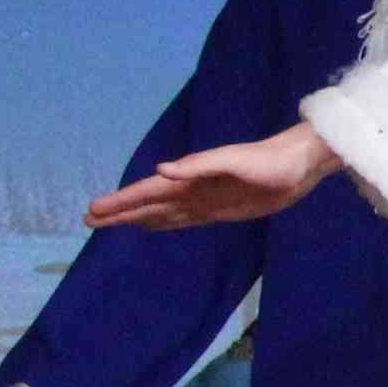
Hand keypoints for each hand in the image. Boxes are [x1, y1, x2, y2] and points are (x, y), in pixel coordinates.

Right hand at [92, 122, 338, 230]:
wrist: (298, 166)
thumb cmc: (270, 160)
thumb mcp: (236, 161)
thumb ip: (199, 165)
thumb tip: (162, 170)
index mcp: (191, 176)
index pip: (148, 191)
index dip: (122, 202)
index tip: (94, 210)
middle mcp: (192, 189)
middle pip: (148, 203)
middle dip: (120, 212)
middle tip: (88, 220)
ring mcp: (205, 200)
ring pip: (162, 213)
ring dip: (137, 218)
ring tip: (110, 224)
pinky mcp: (220, 211)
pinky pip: (184, 220)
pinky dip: (164, 223)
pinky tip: (152, 225)